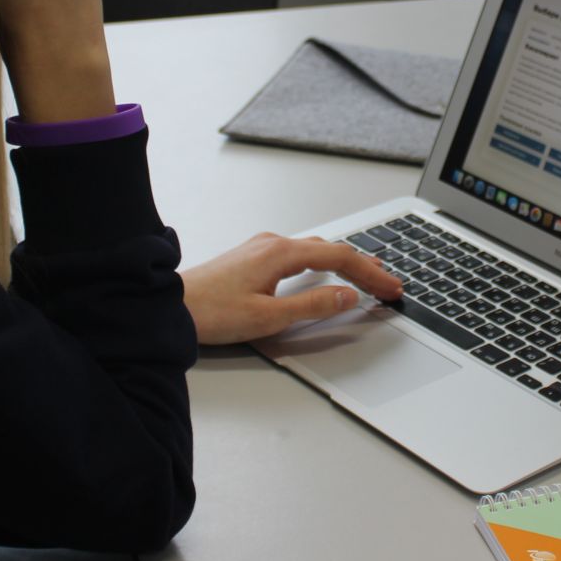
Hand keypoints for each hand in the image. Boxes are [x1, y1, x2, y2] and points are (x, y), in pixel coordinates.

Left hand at [180, 234, 404, 344]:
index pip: (340, 257)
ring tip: (366, 275)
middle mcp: (273, 243)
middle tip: (389, 284)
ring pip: (315, 249)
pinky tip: (325, 271)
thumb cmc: (210, 313)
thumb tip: (347, 296)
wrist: (168, 306)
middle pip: (331, 249)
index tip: (392, 288)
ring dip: (344, 262)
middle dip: (364, 266)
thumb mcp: (268, 317)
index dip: (371, 274)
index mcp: (280, 253)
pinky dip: (323, 262)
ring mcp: (261, 248)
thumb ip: (312, 305)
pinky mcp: (253, 257)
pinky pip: (299, 253)